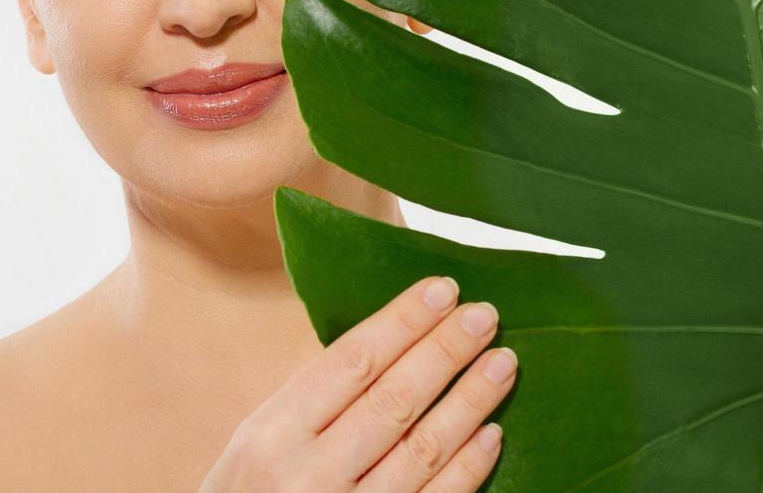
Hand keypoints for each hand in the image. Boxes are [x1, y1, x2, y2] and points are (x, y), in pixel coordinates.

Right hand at [198, 275, 512, 491]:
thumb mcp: (258, 441)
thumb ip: (312, 403)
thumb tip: (390, 343)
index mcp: (273, 432)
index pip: (350, 362)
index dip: (402, 323)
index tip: (443, 289)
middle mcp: (311, 473)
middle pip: (394, 399)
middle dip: (445, 351)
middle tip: (485, 315)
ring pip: (424, 449)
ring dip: (470, 401)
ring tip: (503, 362)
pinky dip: (468, 467)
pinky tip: (492, 433)